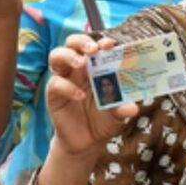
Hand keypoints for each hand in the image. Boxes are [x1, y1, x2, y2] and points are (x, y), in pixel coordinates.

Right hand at [46, 34, 138, 157]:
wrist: (86, 143)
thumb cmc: (103, 120)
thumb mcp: (116, 116)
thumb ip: (122, 109)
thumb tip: (132, 107)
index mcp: (94, 67)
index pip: (95, 47)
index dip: (101, 42)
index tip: (110, 44)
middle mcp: (77, 69)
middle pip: (72, 43)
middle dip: (81, 42)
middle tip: (93, 49)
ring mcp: (64, 79)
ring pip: (56, 56)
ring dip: (68, 56)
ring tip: (80, 63)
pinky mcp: (53, 94)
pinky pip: (55, 83)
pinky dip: (67, 87)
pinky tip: (80, 95)